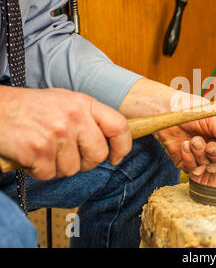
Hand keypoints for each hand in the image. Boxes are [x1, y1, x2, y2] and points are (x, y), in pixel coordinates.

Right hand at [0, 87, 131, 179]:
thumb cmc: (31, 107)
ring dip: (58, 166)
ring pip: (72, 169)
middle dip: (85, 162)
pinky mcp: (39, 150)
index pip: (119, 126)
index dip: (122, 146)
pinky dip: (39, 170)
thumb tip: (112, 139)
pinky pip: (49, 174)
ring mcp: (57, 134)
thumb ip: (90, 118)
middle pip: (98, 155)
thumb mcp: (67, 101)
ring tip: (45, 150)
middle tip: (69, 155)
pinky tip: (32, 155)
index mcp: (84, 104)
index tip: (116, 156)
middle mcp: (74, 117)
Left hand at [155, 114, 215, 187]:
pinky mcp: (187, 163)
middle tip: (209, 144)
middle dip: (215, 154)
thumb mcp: (215, 119)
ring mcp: (201, 157)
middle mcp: (215, 149)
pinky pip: (192, 170)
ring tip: (193, 140)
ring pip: (208, 168)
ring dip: (200, 154)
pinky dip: (189, 158)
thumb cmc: (193, 109)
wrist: (167, 111)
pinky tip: (185, 145)